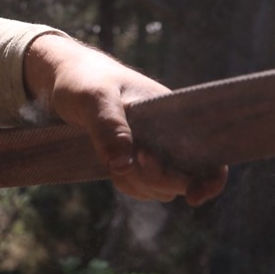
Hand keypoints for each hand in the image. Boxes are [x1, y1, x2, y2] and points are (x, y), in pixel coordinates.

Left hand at [23, 34, 227, 205]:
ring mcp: (153, 147)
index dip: (211, 180)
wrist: (63, 76)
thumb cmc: (83, 79)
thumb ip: (110, 127)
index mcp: (174, 115)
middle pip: (184, 178)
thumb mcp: (94, 97)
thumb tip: (124, 166)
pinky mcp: (134, 157)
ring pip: (161, 187)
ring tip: (117, 158)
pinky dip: (129, 184)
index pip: (210, 153)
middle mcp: (169, 133)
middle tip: (139, 158)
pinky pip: (142, 185)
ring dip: (141, 183)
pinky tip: (113, 166)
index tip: (193, 197)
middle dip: (161, 178)